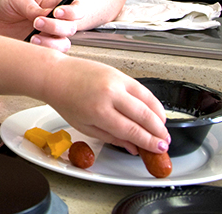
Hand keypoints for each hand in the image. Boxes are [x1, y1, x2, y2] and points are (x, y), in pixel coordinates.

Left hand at [0, 0, 81, 50]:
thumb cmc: (9, 7)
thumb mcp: (16, 0)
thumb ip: (31, 6)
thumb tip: (46, 14)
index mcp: (54, 5)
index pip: (75, 8)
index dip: (72, 11)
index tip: (57, 12)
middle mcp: (56, 22)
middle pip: (71, 28)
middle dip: (56, 26)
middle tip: (37, 22)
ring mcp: (50, 38)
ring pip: (64, 44)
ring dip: (50, 42)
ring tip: (33, 37)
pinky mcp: (42, 51)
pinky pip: (51, 56)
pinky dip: (43, 53)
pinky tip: (30, 45)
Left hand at [43, 57, 169, 154]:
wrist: (56, 75)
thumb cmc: (66, 100)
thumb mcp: (85, 127)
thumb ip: (112, 138)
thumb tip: (133, 147)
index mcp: (99, 111)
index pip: (132, 130)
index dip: (149, 141)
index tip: (159, 148)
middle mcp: (110, 94)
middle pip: (144, 116)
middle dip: (159, 131)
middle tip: (165, 141)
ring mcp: (116, 81)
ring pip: (148, 100)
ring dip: (160, 116)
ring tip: (163, 128)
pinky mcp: (119, 72)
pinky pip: (142, 88)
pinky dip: (152, 101)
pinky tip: (155, 111)